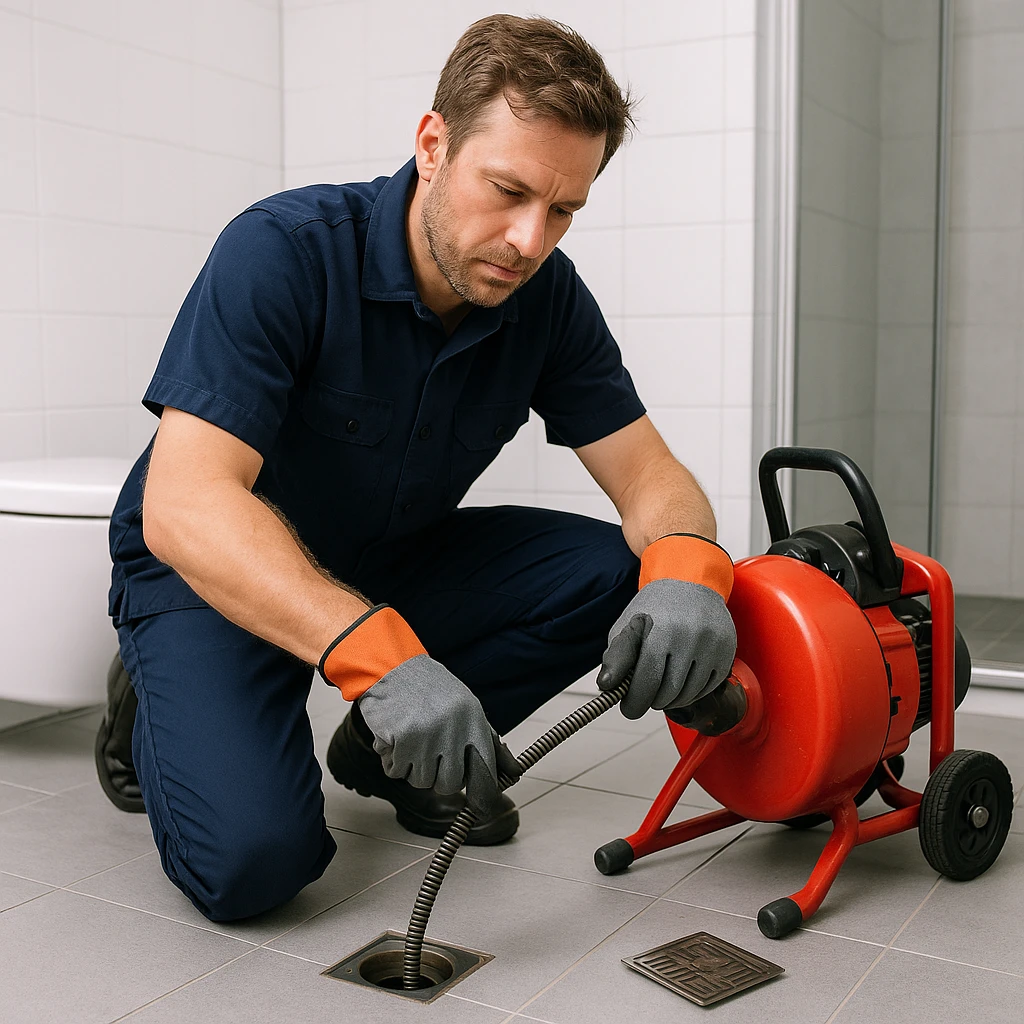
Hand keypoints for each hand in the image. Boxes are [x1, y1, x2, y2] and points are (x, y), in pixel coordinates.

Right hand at [318, 603, 521, 817]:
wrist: (391, 667)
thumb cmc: (430, 690)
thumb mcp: (466, 707)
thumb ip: (487, 740)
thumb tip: (513, 772)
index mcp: (473, 720)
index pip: (485, 770)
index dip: (484, 793)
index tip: (483, 806)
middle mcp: (453, 730)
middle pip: (450, 784)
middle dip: (438, 777)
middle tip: (429, 756)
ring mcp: (426, 736)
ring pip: (421, 781)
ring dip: (412, 767)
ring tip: (410, 739)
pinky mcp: (400, 739)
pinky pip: (395, 771)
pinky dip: (391, 761)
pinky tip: (394, 738)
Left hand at [597, 578, 736, 718]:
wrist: (691, 582)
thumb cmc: (657, 606)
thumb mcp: (628, 625)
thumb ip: (616, 658)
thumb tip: (607, 687)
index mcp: (662, 631)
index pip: (647, 681)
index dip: (635, 702)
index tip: (629, 709)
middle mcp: (691, 638)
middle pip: (669, 693)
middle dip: (652, 701)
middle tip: (645, 695)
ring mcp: (713, 646)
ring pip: (690, 694)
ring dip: (672, 699)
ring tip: (661, 686)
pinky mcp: (727, 652)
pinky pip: (708, 688)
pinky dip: (692, 692)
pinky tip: (681, 679)